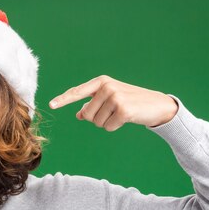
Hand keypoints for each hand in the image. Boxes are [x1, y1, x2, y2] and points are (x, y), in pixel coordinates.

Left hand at [48, 75, 178, 130]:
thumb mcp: (111, 100)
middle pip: (86, 114)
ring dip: (107, 123)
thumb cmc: (131, 102)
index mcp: (101, 82)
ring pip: (96, 122)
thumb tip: (79, 114)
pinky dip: (115, 127)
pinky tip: (126, 118)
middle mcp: (106, 87)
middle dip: (97, 119)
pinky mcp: (122, 110)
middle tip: (113, 112)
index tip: (51, 105)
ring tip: (120, 114)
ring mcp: (114, 97)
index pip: (77, 92)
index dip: (63, 100)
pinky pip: (107, 127)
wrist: (157, 105)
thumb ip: (94, 104)